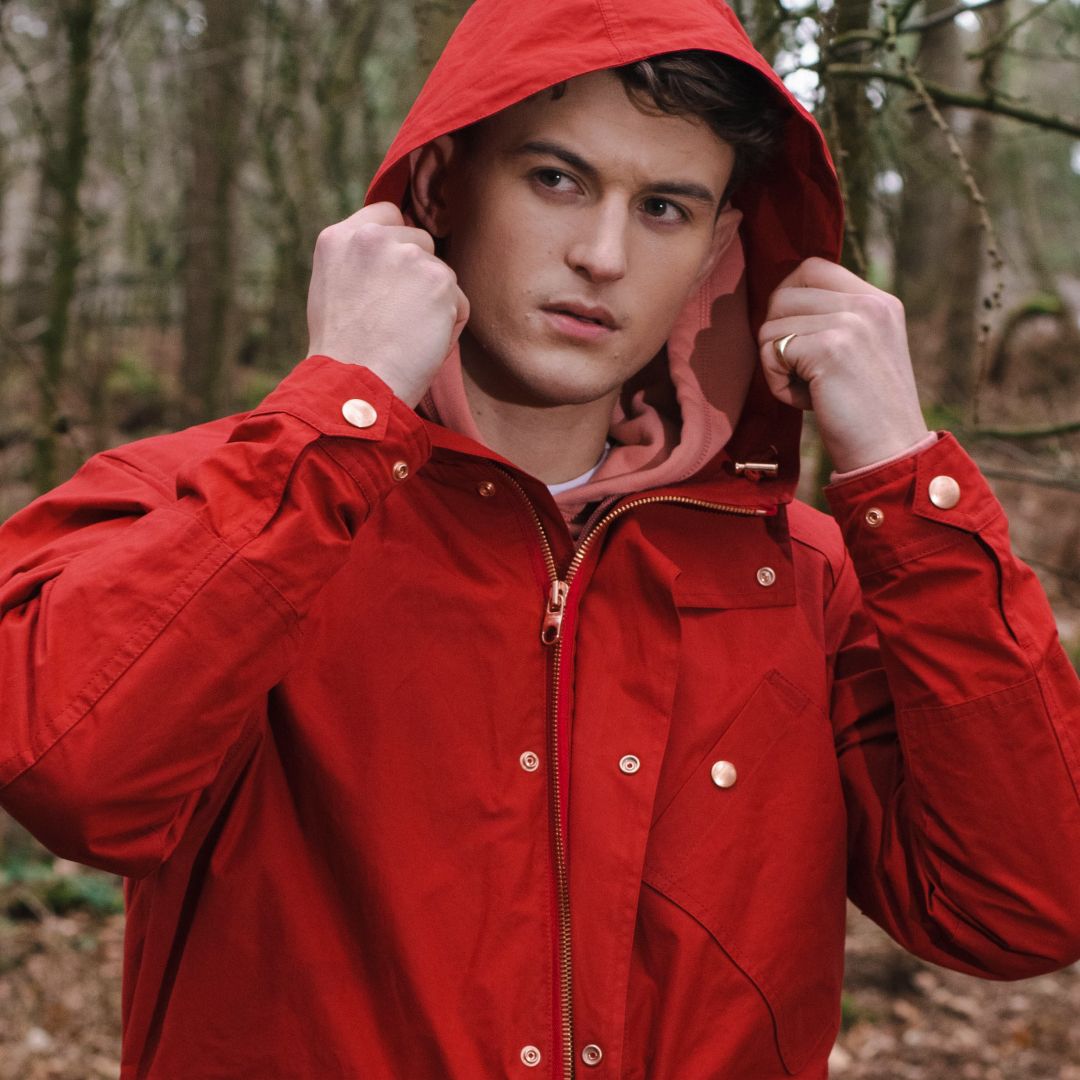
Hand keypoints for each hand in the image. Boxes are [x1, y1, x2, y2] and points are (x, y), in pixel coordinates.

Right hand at [306, 202, 469, 406]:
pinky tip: (420, 345)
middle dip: (417, 276)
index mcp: (339, 238)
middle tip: (393, 319)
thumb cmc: (345, 354)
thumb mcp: (333, 290)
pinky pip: (458, 302)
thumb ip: (361, 262)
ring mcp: (407, 255)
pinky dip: (448, 327)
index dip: (397, 244)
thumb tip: (397, 252)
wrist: (356, 385)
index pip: (387, 215)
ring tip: (403, 336)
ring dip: (433, 303)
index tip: (394, 276)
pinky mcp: (439, 279)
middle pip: (420, 242)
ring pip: (441, 273)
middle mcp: (372, 238)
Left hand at [757, 257, 929, 472]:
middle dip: (777, 335)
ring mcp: (850, 322)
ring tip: (809, 389)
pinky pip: (771, 352)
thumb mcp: (863, 351)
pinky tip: (808, 402)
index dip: (788, 299)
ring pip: (771, 324)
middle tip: (801, 371)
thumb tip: (778, 303)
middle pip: (783, 294)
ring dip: (776, 364)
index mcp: (879, 301)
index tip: (795, 340)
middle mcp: (868, 304)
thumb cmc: (866, 413)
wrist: (890, 453)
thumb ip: (834, 321)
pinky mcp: (828, 347)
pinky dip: (778, 384)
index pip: (813, 268)